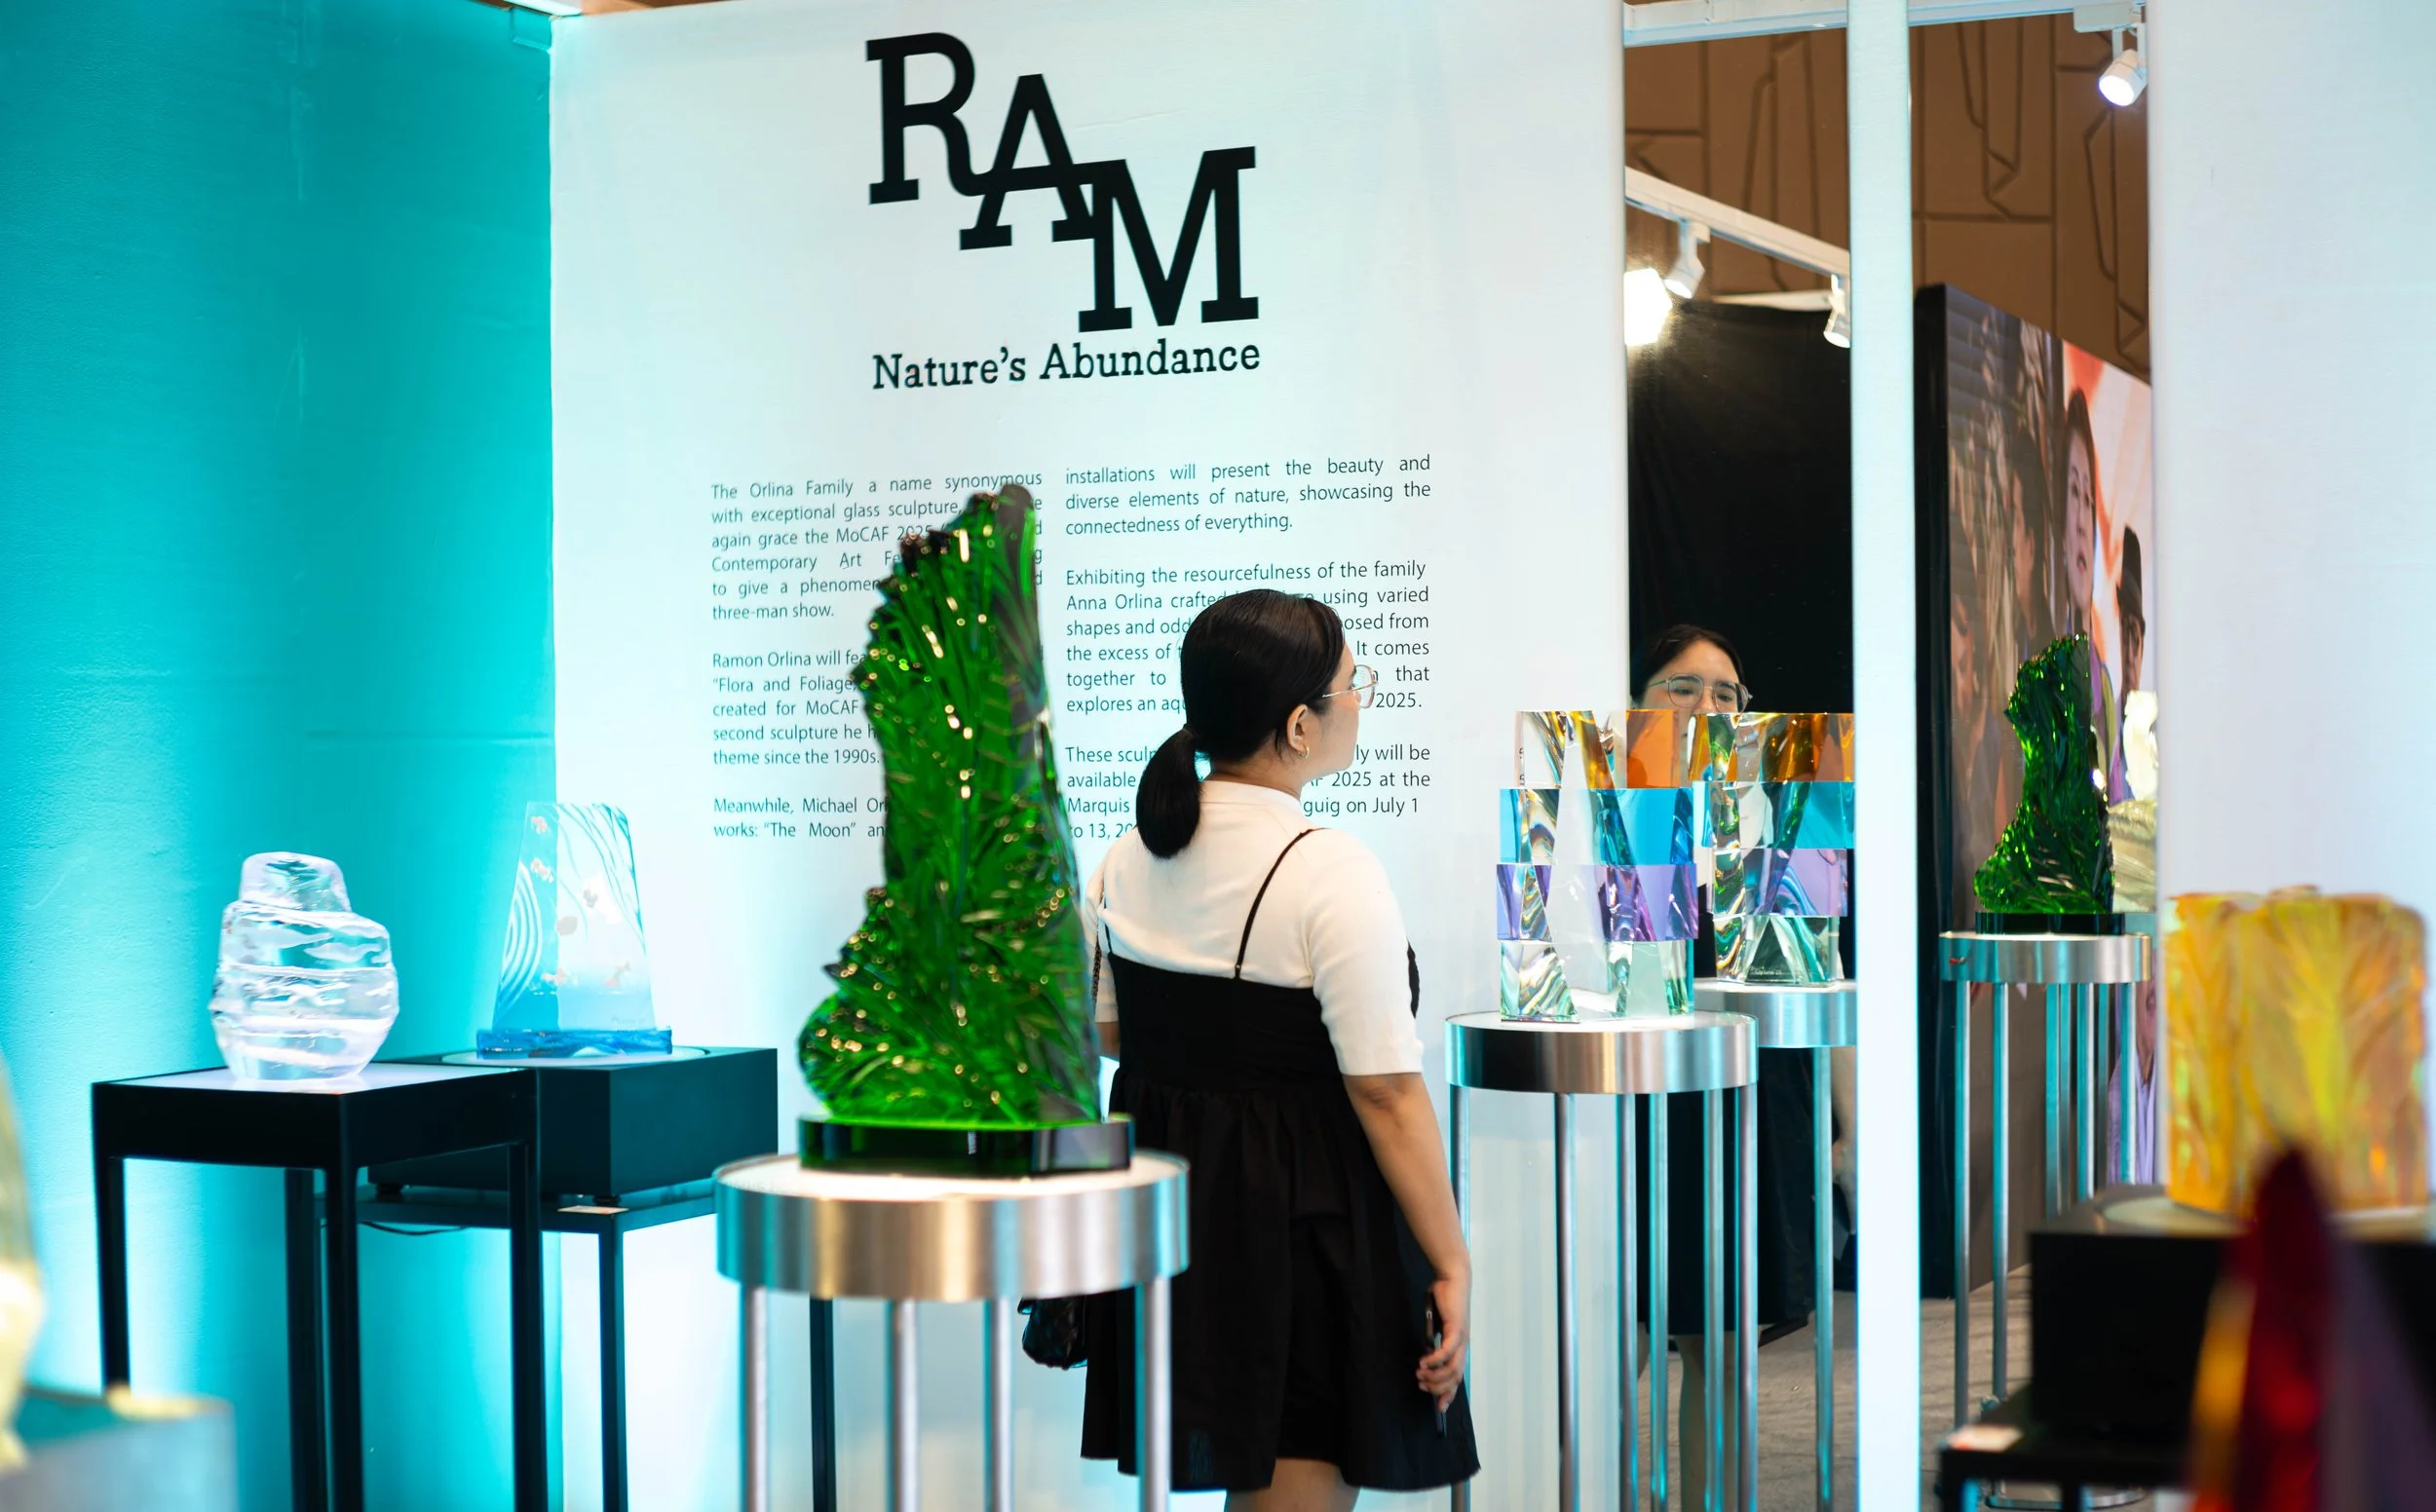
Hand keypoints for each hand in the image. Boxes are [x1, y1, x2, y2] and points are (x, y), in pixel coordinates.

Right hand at [1419, 1270, 1469, 1411]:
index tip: (1440, 1408)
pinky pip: (1446, 1352)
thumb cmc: (1443, 1299)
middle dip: (1438, 1388)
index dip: (1449, 1394)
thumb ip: (1432, 1339)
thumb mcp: (1435, 1324)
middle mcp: (1463, 1346)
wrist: (1452, 1278)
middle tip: (1421, 1385)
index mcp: (1459, 1347)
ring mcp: (1461, 1339)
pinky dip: (1435, 1360)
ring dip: (1434, 1376)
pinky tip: (1423, 1362)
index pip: (1457, 1377)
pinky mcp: (1456, 1330)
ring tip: (1420, 1374)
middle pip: (1455, 1378)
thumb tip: (1426, 1355)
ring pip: (1452, 1369)